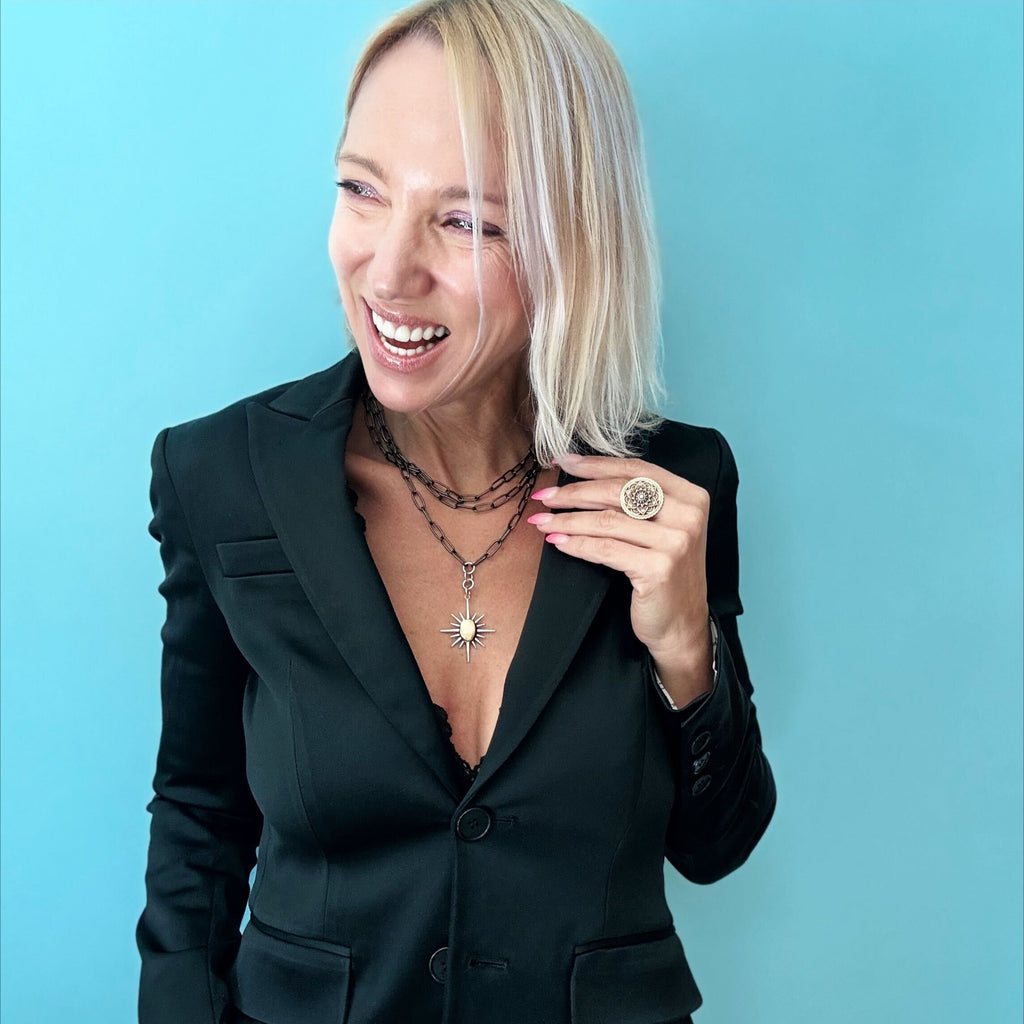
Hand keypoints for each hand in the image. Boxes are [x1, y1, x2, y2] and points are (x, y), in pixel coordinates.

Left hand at [527, 452, 712, 682]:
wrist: (681, 623)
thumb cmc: (664, 572)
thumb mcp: (659, 529)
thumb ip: (635, 502)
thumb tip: (581, 477)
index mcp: (690, 496)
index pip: (635, 469)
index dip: (595, 464)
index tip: (562, 461)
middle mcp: (688, 515)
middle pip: (618, 491)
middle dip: (575, 491)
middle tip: (544, 495)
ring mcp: (675, 542)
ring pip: (607, 521)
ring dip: (568, 519)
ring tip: (542, 521)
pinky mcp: (659, 568)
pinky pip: (605, 549)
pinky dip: (577, 544)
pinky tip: (558, 541)